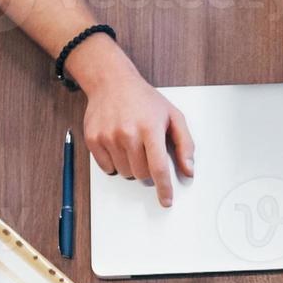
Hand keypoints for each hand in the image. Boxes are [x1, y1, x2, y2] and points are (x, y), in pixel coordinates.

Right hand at [76, 42, 193, 207]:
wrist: (111, 81)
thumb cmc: (144, 100)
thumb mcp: (173, 116)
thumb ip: (185, 144)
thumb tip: (189, 170)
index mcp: (150, 128)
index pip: (158, 168)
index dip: (164, 189)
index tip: (166, 201)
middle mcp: (128, 133)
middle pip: (141, 174)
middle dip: (147, 169)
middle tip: (146, 151)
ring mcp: (108, 136)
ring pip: (125, 173)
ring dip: (131, 166)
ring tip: (132, 144)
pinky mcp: (94, 139)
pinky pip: (107, 168)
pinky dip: (115, 163)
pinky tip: (118, 145)